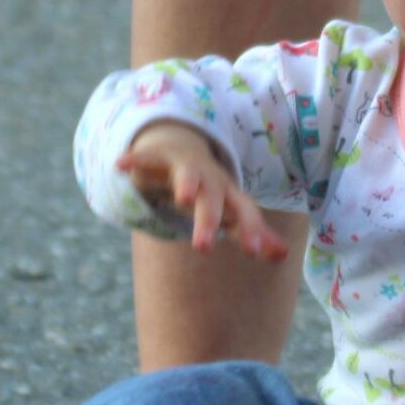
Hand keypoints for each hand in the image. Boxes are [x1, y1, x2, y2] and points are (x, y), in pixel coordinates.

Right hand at [117, 121, 288, 260]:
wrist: (185, 149)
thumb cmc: (212, 190)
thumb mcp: (232, 209)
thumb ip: (254, 232)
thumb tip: (283, 256)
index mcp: (229, 196)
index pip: (244, 214)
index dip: (250, 230)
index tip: (254, 251)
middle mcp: (211, 181)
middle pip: (213, 200)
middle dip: (209, 221)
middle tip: (203, 248)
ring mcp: (187, 166)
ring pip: (189, 176)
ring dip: (187, 185)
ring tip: (183, 199)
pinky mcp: (160, 157)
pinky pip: (147, 158)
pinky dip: (135, 160)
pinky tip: (120, 165)